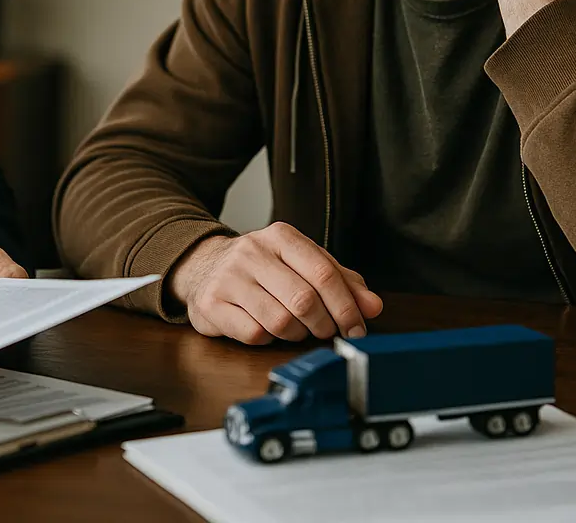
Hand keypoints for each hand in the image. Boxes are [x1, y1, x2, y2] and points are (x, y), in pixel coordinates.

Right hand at [166, 223, 382, 344]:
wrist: (202, 267)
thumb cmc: (263, 269)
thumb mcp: (301, 264)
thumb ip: (340, 282)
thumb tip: (373, 306)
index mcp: (281, 237)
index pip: (324, 273)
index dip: (347, 306)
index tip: (357, 328)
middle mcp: (252, 252)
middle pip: (304, 300)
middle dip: (324, 324)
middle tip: (326, 332)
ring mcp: (229, 278)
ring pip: (280, 321)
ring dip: (296, 334)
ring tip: (295, 329)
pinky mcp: (212, 304)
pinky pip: (254, 334)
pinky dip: (267, 338)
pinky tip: (265, 328)